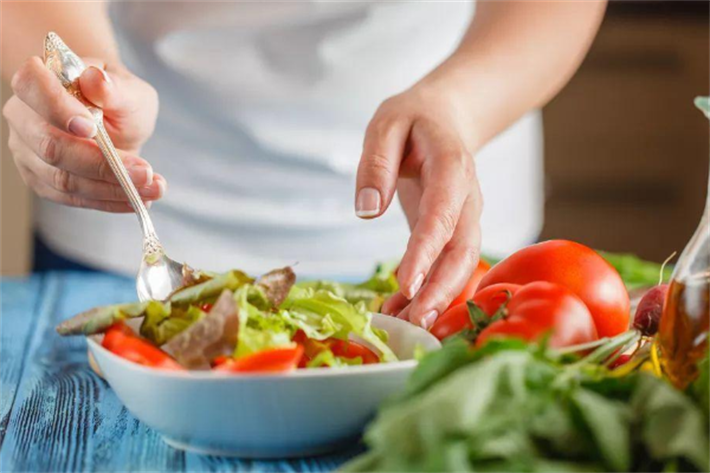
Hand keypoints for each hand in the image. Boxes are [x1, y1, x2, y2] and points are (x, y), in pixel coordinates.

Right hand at [3, 56, 163, 211]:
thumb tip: (96, 80)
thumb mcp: (128, 89)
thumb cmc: (118, 97)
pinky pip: (72, 198)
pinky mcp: (41, 181)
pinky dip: (108, 201)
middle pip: (50, 145)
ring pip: (63, 179)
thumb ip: (114, 87)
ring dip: (111, 188)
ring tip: (153, 189)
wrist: (114, 118)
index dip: (57, 108)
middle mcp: (23, 116)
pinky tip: (137, 199)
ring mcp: (27, 152)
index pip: (31, 86)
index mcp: (37, 80)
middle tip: (146, 172)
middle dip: (101, 164)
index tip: (92, 128)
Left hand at [356, 85, 482, 328]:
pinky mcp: (454, 232)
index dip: (426, 252)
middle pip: (463, 252)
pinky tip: (402, 312)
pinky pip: (447, 266)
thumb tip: (366, 210)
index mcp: (452, 168)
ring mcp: (465, 218)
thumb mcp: (386, 124)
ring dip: (438, 299)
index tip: (406, 284)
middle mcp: (467, 199)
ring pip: (461, 266)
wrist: (445, 119)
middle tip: (415, 324)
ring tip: (405, 329)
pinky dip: (429, 291)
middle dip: (441, 290)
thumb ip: (376, 164)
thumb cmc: (413, 120)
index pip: (442, 215)